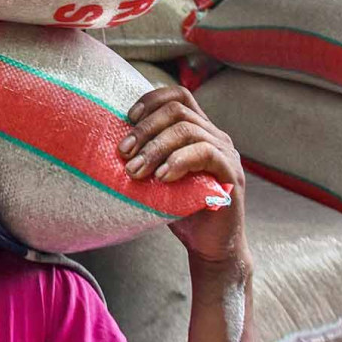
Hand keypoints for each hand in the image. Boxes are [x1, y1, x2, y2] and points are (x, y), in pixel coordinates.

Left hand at [118, 86, 247, 264]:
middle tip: (123, 153)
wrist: (210, 245)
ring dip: (156, 148)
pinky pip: (206, 153)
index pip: (178, 96)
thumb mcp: (157, 175)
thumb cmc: (180, 207)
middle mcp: (215, 135)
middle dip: (145, 129)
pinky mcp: (231, 173)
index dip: (151, 100)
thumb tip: (110, 142)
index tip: (127, 118)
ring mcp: (226, 153)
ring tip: (136, 170)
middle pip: (178, 110)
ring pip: (188, 130)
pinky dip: (179, 161)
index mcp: (198, 129)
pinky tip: (162, 178)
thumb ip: (145, 154)